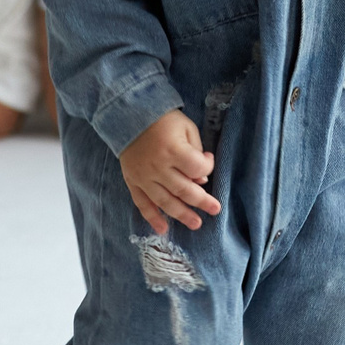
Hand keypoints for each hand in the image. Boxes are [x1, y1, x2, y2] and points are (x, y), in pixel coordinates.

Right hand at [119, 109, 219, 234]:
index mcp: (172, 149)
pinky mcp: (132, 181)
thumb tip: (201, 178)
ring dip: (181, 214)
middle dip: (202, 201)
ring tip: (196, 224)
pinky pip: (142, 203)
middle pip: (184, 190)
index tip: (208, 162)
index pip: (197, 168)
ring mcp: (144, 176)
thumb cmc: (163, 120)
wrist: (128, 115)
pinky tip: (163, 229)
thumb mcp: (186, 127)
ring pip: (165, 201)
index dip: (207, 168)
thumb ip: (196, 151)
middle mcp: (158, 166)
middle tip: (215, 210)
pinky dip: (152, 218)